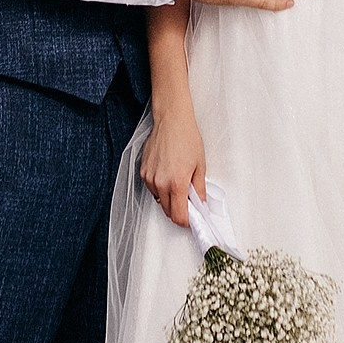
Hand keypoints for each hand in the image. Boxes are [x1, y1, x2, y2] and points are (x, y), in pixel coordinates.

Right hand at [140, 105, 207, 226]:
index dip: (186, 221)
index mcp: (176, 183)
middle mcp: (160, 183)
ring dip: (169, 199)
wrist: (171, 121)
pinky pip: (151, 188)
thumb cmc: (187, 138)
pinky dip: (160, 188)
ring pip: (159, 200)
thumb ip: (199, 189)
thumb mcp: (200, 165)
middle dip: (179, 211)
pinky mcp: (143, 171)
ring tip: (178, 182)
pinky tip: (168, 175)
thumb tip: (201, 204)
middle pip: (167, 211)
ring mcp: (149, 177)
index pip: (178, 216)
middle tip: (189, 201)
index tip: (192, 219)